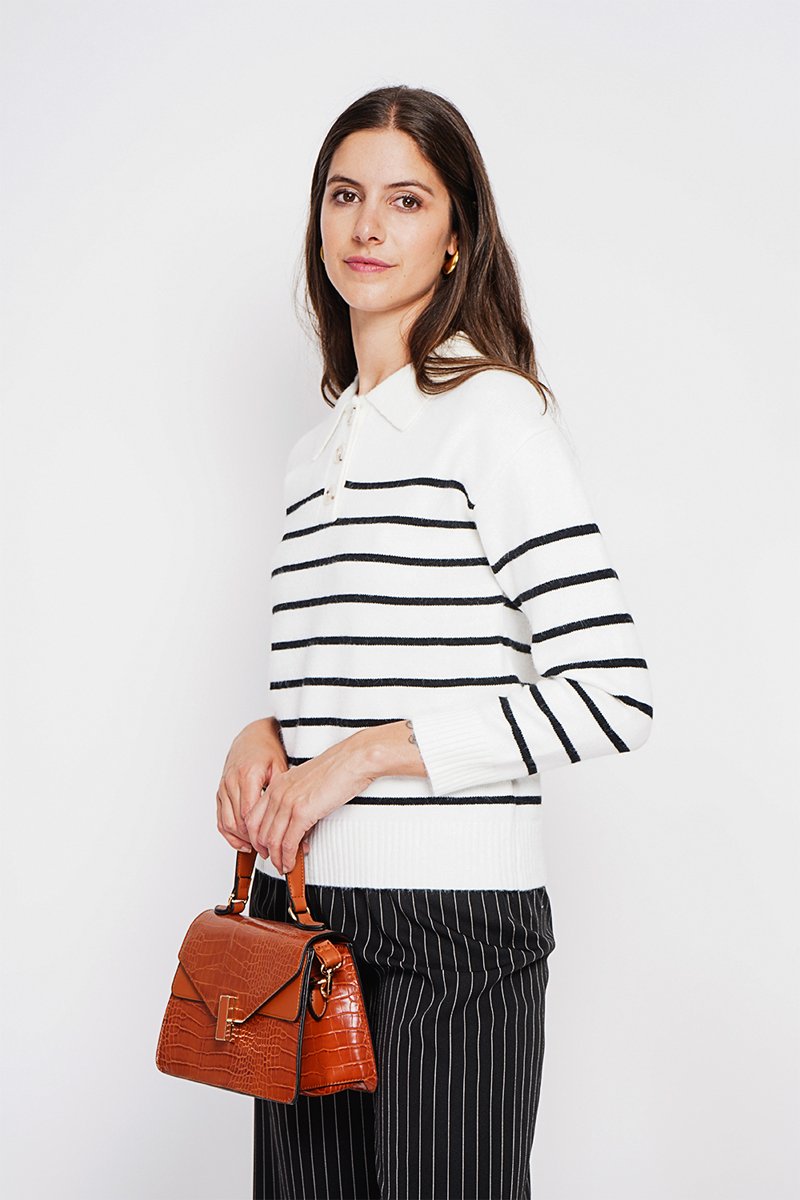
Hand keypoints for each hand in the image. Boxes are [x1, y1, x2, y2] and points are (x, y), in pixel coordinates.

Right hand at [216, 717, 310, 856]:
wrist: (252, 737)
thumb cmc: (268, 751)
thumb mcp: (281, 767)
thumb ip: (282, 791)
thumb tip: (295, 817)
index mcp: (248, 775)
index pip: (250, 813)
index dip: (261, 832)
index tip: (274, 843)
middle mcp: (232, 781)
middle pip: (238, 821)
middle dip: (252, 839)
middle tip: (268, 851)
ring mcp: (224, 787)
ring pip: (227, 822)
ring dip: (240, 839)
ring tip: (256, 849)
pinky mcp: (220, 792)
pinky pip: (220, 818)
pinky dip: (229, 833)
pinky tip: (242, 842)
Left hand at [243, 730, 375, 873]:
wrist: (353, 759)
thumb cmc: (337, 769)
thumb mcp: (307, 782)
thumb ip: (296, 799)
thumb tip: (295, 822)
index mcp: (278, 784)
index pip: (253, 817)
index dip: (256, 837)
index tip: (264, 847)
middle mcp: (278, 792)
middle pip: (259, 831)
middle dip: (266, 851)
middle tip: (274, 861)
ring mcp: (288, 802)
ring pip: (272, 840)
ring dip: (277, 858)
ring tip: (283, 867)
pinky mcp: (302, 812)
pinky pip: (288, 842)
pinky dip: (288, 857)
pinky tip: (292, 862)